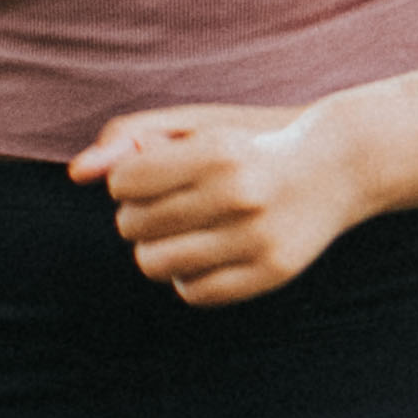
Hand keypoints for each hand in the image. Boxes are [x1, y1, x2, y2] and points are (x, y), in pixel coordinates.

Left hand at [71, 103, 365, 304]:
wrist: (340, 166)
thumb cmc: (252, 142)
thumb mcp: (197, 127)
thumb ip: (132, 138)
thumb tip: (76, 174)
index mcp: (218, 151)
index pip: (126, 182)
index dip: (128, 182)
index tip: (151, 178)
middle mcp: (238, 194)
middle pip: (134, 225)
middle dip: (139, 216)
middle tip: (169, 206)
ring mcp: (257, 238)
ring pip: (155, 263)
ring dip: (156, 249)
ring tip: (180, 233)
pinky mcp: (271, 273)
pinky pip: (193, 291)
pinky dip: (188, 275)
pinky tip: (208, 253)